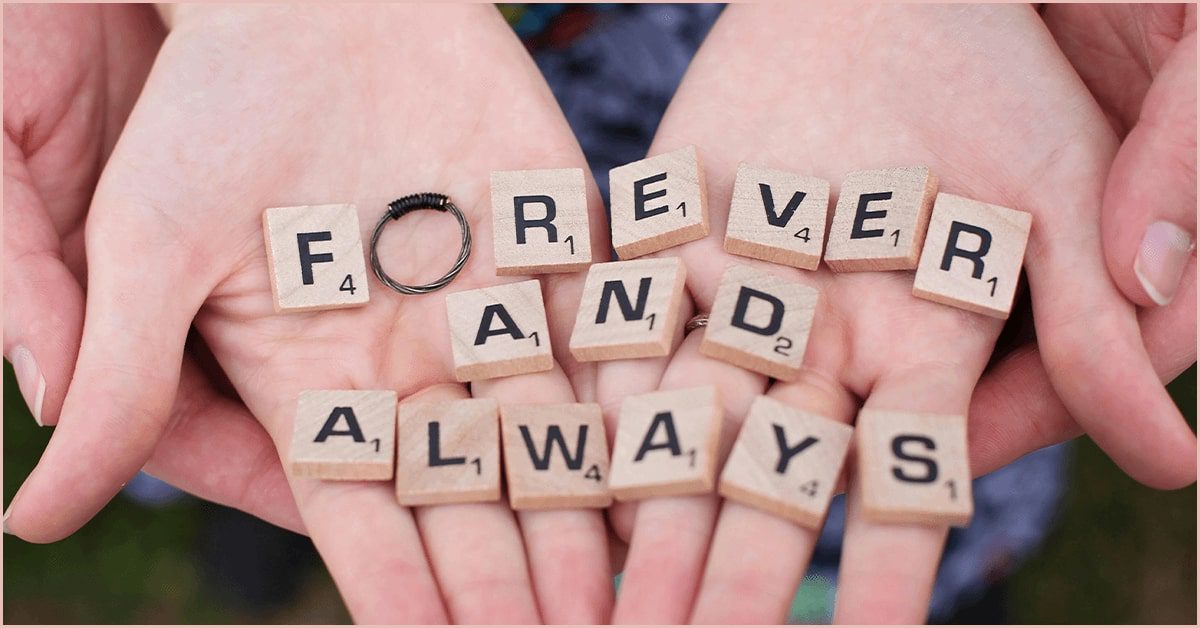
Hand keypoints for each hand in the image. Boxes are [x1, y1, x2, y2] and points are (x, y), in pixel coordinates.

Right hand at [3, 5, 611, 621]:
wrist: (309, 1)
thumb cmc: (211, 109)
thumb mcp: (151, 245)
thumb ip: (125, 376)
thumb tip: (36, 513)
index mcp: (321, 381)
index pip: (365, 516)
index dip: (402, 590)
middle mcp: (413, 361)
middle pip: (472, 494)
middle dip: (515, 576)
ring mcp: (491, 304)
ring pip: (551, 430)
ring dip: (592, 509)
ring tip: (634, 588)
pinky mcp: (555, 243)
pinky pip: (610, 333)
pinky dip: (643, 393)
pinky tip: (682, 456)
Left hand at [594, 4, 1192, 622]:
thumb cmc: (1006, 83)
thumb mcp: (1066, 201)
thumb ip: (1094, 327)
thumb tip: (1173, 464)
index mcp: (926, 354)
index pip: (903, 492)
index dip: (878, 578)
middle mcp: (830, 346)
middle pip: (777, 480)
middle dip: (732, 572)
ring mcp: (748, 293)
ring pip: (691, 418)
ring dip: (644, 505)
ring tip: (598, 602)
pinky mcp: (681, 235)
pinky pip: (631, 319)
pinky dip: (594, 379)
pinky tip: (551, 457)